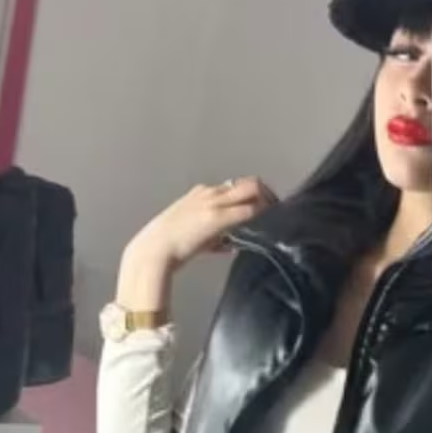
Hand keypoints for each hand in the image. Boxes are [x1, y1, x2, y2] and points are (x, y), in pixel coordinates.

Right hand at [117, 177, 275, 310]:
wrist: (154, 250)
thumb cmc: (170, 245)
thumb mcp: (194, 233)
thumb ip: (213, 235)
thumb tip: (230, 244)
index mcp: (201, 193)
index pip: (235, 185)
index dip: (254, 194)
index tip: (265, 205)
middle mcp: (209, 193)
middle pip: (248, 183)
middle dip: (267, 194)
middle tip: (277, 209)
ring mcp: (214, 203)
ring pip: (251, 191)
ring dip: (267, 202)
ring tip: (276, 215)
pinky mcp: (218, 218)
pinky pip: (248, 210)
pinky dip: (261, 214)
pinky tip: (268, 223)